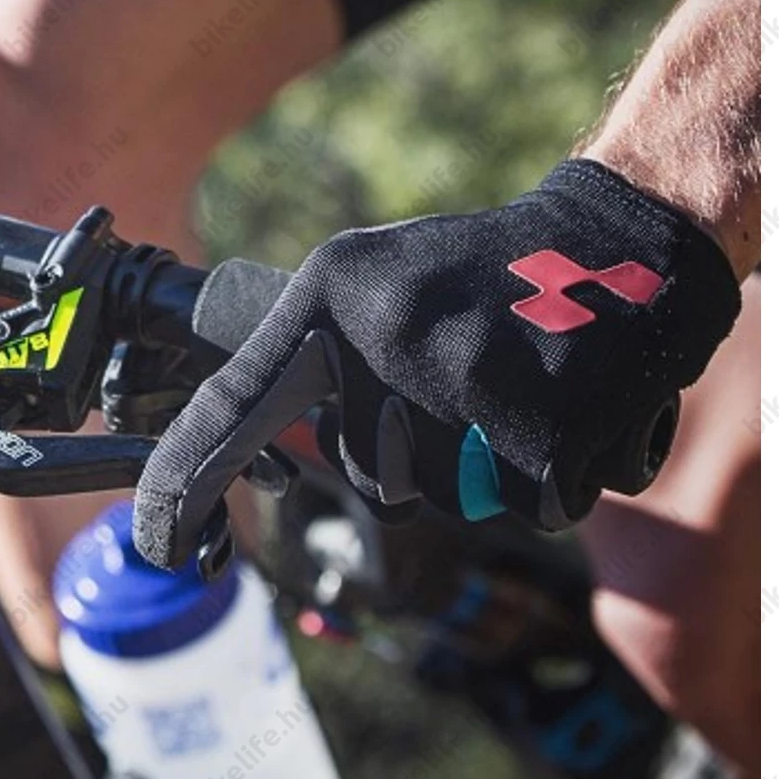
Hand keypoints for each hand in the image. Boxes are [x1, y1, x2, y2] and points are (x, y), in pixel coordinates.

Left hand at [132, 160, 743, 567]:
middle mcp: (384, 334)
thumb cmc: (491, 274)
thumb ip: (315, 359)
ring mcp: (463, 380)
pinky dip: (564, 475)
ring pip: (457, 499)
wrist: (624, 239)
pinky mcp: (544, 424)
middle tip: (473, 382)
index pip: (234, 403)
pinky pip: (538, 505)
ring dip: (497, 468)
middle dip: (424, 456)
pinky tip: (576, 406)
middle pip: (373, 476)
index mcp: (332, 295)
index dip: (183, 479)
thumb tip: (245, 440)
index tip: (154, 540)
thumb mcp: (377, 283)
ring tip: (527, 384)